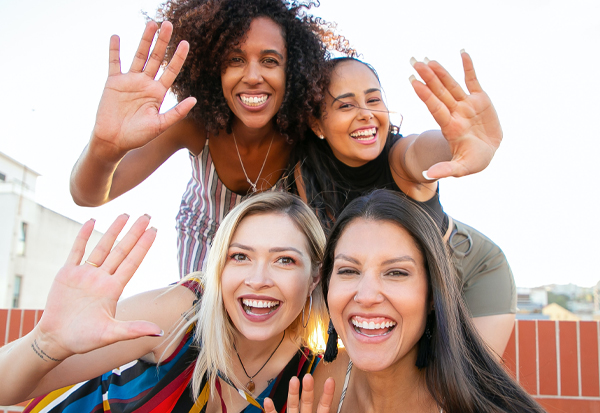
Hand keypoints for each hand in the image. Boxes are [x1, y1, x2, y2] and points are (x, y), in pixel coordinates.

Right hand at [36, 215, 160, 359]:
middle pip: (122, 250)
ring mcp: (85, 274)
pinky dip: (83, 236)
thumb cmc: (84, 339)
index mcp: (114, 289)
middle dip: (134, 233)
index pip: (133, 262)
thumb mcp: (111, 334)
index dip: (143, 246)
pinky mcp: (67, 274)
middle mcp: (102, 278)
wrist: (56, 340)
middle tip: (147, 215)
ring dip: (113, 230)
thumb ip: (134, 329)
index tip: (155, 230)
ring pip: (102, 247)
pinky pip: (76, 251)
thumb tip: (160, 332)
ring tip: (125, 214)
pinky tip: (91, 221)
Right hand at [92, 21, 196, 159]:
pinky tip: (116, 36)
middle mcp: (145, 84)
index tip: (186, 43)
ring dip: (145, 40)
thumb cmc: (138, 136)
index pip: (171, 71)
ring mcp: (129, 81)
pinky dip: (114, 50)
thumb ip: (176, 112)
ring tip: (152, 24)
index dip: (178, 57)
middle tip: (169, 24)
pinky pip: (114, 62)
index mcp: (158, 93)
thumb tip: (195, 99)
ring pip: (139, 56)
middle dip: (163, 42)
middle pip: (156, 58)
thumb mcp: (160, 125)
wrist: (113, 141)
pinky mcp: (113, 82)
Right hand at [264, 374, 334, 412]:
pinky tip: (268, 400)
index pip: (324, 406)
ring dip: (292, 392)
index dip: (327, 394)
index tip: (330, 380)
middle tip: (308, 376)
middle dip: (308, 389)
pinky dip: (271, 409)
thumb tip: (338, 411)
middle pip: (307, 401)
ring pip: (292, 405)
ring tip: (293, 380)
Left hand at [410, 51, 501, 178]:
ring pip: (451, 85)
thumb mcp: (461, 168)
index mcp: (450, 127)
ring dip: (441, 72)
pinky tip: (462, 52)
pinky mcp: (480, 99)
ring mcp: (466, 104)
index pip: (435, 107)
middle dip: (427, 78)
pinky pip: (473, 80)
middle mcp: (455, 112)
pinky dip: (468, 67)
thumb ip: (445, 169)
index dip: (425, 95)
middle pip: (439, 92)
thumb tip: (426, 175)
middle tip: (414, 62)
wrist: (488, 152)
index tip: (413, 82)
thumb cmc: (473, 161)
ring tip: (428, 59)